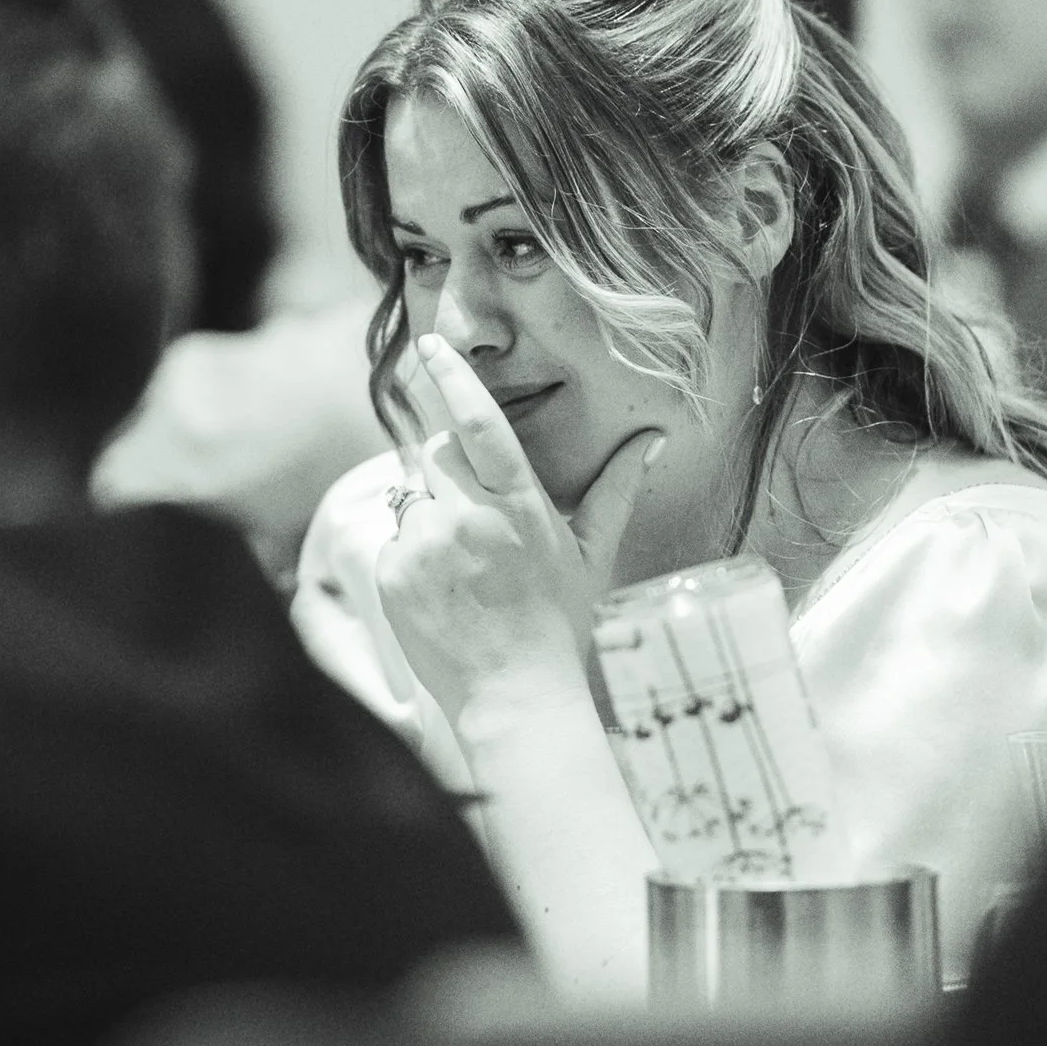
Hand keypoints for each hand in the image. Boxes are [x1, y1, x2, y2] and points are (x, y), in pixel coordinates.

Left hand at [378, 334, 663, 734]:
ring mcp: (426, 547)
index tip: (431, 346)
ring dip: (432, 510)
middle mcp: (468, 519)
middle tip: (477, 515)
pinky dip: (414, 549)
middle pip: (436, 451)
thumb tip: (653, 440)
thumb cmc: (563, 626)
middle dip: (449, 465)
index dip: (452, 377)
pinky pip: (395, 536)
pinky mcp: (393, 574)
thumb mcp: (593, 553)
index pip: (478, 423)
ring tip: (466, 564)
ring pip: (412, 492)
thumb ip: (616, 489)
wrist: (516, 699)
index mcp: (519, 506)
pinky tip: (445, 588)